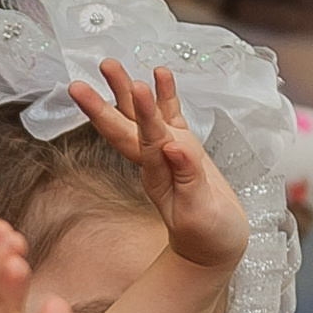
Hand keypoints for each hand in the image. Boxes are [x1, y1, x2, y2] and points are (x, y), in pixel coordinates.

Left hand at [69, 59, 248, 271]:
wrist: (211, 249)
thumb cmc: (207, 236)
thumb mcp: (199, 212)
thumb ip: (188, 180)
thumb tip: (176, 148)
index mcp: (156, 174)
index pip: (144, 139)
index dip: (141, 114)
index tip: (138, 89)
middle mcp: (154, 160)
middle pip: (127, 124)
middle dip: (112, 95)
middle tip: (101, 65)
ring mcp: (166, 152)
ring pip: (142, 116)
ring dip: (128, 90)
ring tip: (112, 63)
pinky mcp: (183, 149)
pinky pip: (170, 117)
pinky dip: (164, 96)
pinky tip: (160, 74)